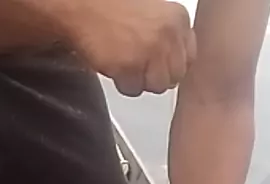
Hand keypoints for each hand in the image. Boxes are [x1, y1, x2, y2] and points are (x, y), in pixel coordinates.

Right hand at [64, 0, 195, 95]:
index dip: (170, 63)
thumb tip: (178, 60)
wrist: (80, 5)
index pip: (189, 59)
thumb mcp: (152, 10)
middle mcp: (169, 35)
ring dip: (139, 79)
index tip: (157, 60)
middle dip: (156, 74)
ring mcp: (151, 51)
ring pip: (156, 86)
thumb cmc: (110, 6)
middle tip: (137, 60)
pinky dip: (122, 82)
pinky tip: (114, 61)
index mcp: (178, 18)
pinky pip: (133, 89)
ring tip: (124, 58)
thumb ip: (170, 33)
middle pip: (174, 77)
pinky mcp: (131, 66)